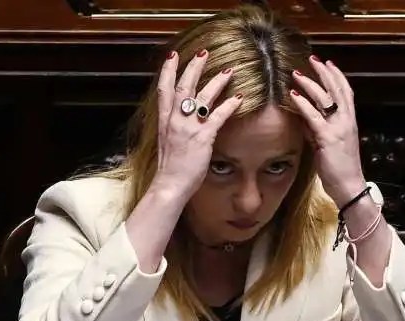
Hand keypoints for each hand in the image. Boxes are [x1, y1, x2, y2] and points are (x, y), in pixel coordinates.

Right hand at [149, 49, 242, 201]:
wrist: (169, 185)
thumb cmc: (169, 170)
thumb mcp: (166, 145)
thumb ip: (173, 131)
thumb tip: (180, 127)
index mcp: (164, 121)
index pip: (164, 90)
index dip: (168, 71)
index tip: (173, 57)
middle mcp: (174, 120)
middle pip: (184, 86)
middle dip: (194, 67)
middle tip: (204, 52)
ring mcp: (188, 127)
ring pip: (203, 96)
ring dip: (217, 81)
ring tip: (229, 71)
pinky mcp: (202, 137)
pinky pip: (218, 115)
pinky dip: (230, 105)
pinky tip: (240, 98)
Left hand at [289, 55, 366, 207]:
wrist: (349, 185)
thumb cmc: (339, 168)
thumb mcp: (328, 144)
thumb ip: (318, 130)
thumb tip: (306, 119)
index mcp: (350, 121)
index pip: (346, 92)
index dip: (337, 76)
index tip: (328, 63)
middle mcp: (346, 121)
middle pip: (337, 89)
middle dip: (324, 72)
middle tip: (312, 59)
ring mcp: (338, 128)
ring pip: (324, 99)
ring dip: (309, 84)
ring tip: (296, 74)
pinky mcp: (327, 138)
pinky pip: (313, 117)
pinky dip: (303, 104)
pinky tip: (293, 95)